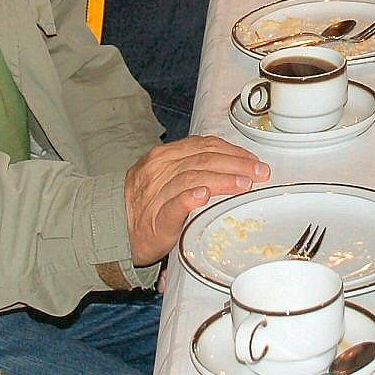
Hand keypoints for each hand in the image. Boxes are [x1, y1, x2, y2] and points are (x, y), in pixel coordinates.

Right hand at [125, 137, 269, 265]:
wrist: (114, 228)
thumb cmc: (147, 203)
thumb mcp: (167, 176)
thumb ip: (193, 166)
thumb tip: (234, 165)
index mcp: (165, 155)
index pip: (205, 146)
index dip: (233, 151)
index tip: (254, 161)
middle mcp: (160, 169)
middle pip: (204, 159)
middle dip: (237, 165)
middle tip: (259, 173)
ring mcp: (156, 194)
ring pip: (193, 178)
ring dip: (222, 180)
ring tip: (243, 184)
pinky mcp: (155, 219)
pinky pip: (173, 205)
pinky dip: (190, 198)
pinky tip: (204, 196)